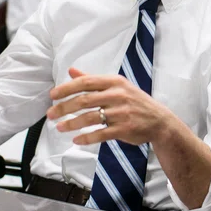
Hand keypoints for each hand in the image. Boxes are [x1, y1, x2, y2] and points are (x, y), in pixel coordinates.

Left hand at [47, 67, 174, 145]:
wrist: (159, 121)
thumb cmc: (135, 101)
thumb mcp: (117, 86)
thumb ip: (93, 80)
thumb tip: (71, 71)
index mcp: (114, 82)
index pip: (86, 83)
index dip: (67, 89)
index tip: (53, 95)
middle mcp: (118, 95)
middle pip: (84, 100)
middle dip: (64, 108)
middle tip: (50, 114)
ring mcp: (122, 113)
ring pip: (90, 118)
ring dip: (72, 123)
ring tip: (60, 128)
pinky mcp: (124, 129)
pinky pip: (100, 134)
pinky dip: (86, 137)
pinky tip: (76, 139)